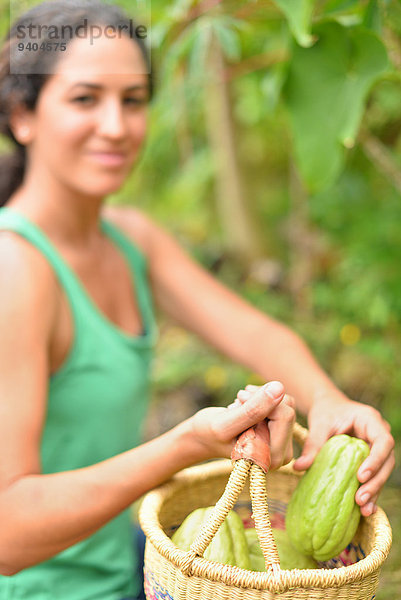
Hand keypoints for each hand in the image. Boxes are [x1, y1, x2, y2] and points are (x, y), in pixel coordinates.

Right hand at [189, 381, 294, 468]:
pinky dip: (264, 399)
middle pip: (288, 409)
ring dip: (261, 397)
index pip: (284, 416)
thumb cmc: (209, 433)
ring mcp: (284, 445)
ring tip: (241, 405)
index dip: (260, 400)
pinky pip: (284, 404)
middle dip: (261, 398)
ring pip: (287, 404)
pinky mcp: (282, 433)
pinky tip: (247, 407)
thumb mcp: (225, 423)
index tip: (239, 400)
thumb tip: (279, 387)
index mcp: (270, 458)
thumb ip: (252, 409)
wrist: (203, 438)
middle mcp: (282, 456)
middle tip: (239, 400)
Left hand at [292, 395, 394, 516]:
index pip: (383, 441)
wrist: (329, 408)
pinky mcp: (372, 460)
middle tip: (360, 499)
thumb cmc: (326, 412)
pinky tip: (365, 510)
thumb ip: (313, 444)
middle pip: (387, 460)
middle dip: (376, 481)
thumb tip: (299, 467)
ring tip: (363, 509)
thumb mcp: (319, 424)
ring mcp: (378, 448)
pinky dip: (370, 492)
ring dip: (375, 490)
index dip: (376, 460)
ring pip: (383, 471)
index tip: (360, 476)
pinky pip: (375, 477)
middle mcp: (379, 434)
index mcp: (370, 420)